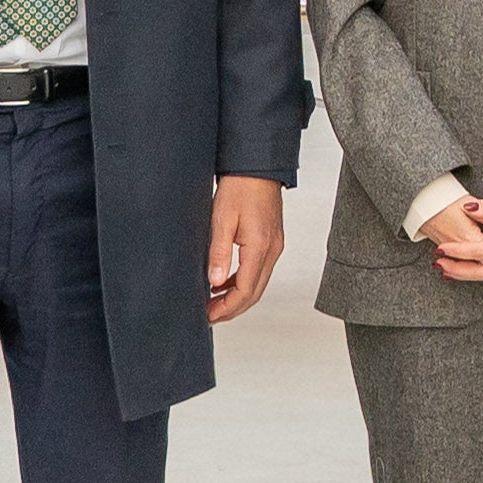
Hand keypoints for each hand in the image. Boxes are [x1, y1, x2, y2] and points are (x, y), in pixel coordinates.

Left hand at [206, 175, 284, 323]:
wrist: (257, 167)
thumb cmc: (239, 187)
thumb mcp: (222, 220)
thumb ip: (219, 253)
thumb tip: (215, 282)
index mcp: (260, 248)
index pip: (245, 291)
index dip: (226, 308)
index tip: (208, 315)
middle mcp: (272, 251)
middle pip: (254, 293)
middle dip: (232, 308)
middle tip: (209, 315)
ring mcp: (274, 246)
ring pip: (257, 284)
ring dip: (237, 297)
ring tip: (213, 301)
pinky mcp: (272, 241)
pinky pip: (258, 270)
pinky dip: (242, 282)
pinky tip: (224, 281)